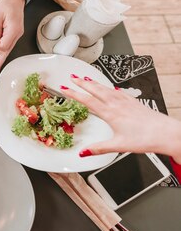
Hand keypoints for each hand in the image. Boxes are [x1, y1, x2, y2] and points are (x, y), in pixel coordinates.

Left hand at [0, 0, 25, 75]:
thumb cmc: (7, 2)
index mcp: (13, 30)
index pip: (3, 46)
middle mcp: (17, 33)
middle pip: (7, 51)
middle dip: (0, 61)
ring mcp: (17, 33)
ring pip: (7, 48)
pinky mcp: (15, 32)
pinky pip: (8, 42)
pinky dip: (1, 46)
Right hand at [62, 77, 180, 159]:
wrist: (166, 133)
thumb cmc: (146, 138)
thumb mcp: (118, 146)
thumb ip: (99, 148)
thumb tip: (84, 152)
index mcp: (111, 114)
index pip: (88, 101)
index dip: (74, 94)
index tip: (65, 89)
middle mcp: (117, 104)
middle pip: (96, 90)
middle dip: (83, 83)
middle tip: (73, 77)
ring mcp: (126, 102)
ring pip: (107, 88)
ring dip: (95, 83)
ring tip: (87, 79)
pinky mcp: (134, 102)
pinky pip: (119, 92)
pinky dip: (111, 88)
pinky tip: (112, 88)